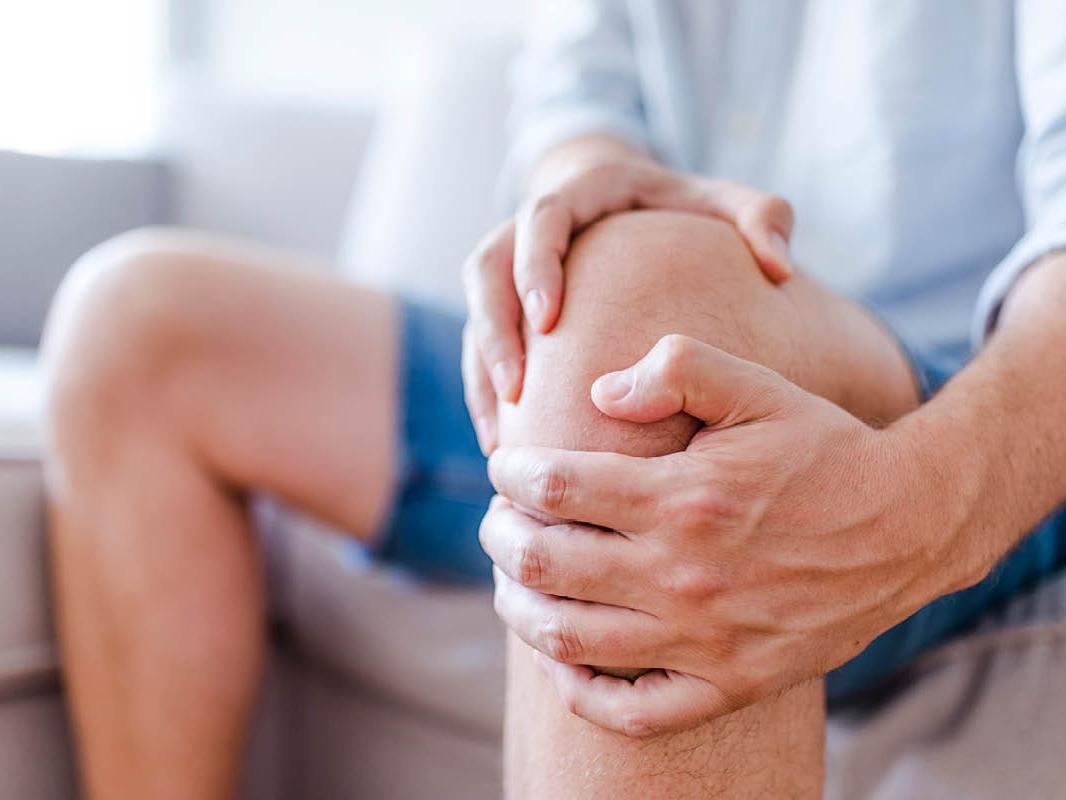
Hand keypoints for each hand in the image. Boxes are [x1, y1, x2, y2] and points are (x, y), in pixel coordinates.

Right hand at [461, 157, 795, 453]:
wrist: (626, 201)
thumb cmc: (680, 207)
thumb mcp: (722, 202)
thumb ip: (760, 218)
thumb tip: (779, 266)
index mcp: (580, 193)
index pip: (541, 218)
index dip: (536, 267)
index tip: (549, 319)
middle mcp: (530, 226)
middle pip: (486, 269)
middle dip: (495, 329)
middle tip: (518, 388)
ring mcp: (511, 267)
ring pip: (476, 314)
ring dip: (482, 372)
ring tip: (501, 434)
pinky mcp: (503, 304)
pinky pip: (479, 346)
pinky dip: (485, 391)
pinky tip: (502, 440)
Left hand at [480, 335, 965, 736]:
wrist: (908, 526)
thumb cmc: (825, 451)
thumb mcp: (758, 389)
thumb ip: (676, 369)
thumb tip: (598, 393)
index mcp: (683, 498)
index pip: (555, 486)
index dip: (512, 472)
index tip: (505, 464)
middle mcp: (684, 575)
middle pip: (544, 563)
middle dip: (499, 536)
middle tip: (495, 520)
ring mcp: (705, 639)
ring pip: (569, 638)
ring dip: (518, 607)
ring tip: (510, 580)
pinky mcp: (731, 683)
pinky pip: (634, 711)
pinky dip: (581, 693)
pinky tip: (562, 662)